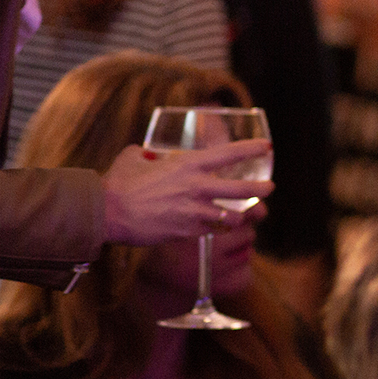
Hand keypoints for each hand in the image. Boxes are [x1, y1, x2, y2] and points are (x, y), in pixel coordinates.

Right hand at [103, 141, 274, 245]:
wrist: (106, 213)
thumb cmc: (118, 183)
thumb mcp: (134, 157)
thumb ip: (149, 154)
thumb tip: (149, 154)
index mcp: (188, 164)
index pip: (229, 154)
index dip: (251, 149)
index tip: (267, 146)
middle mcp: (197, 187)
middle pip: (243, 189)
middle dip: (262, 189)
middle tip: (271, 187)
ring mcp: (194, 211)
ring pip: (233, 216)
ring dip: (242, 216)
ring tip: (248, 214)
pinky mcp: (188, 232)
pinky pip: (212, 231)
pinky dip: (217, 229)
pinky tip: (217, 227)